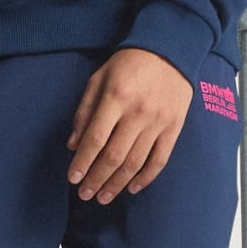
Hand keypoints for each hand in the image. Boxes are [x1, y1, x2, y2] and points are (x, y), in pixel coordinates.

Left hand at [66, 47, 192, 203]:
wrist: (170, 50)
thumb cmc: (128, 63)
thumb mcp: (99, 78)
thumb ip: (84, 111)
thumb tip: (74, 145)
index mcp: (116, 97)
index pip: (95, 139)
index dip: (82, 162)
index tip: (72, 179)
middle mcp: (138, 112)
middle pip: (114, 156)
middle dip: (96, 179)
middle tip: (85, 195)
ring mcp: (158, 122)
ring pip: (135, 162)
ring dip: (117, 184)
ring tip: (103, 197)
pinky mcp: (174, 128)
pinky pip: (159, 160)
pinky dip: (146, 178)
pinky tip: (132, 188)